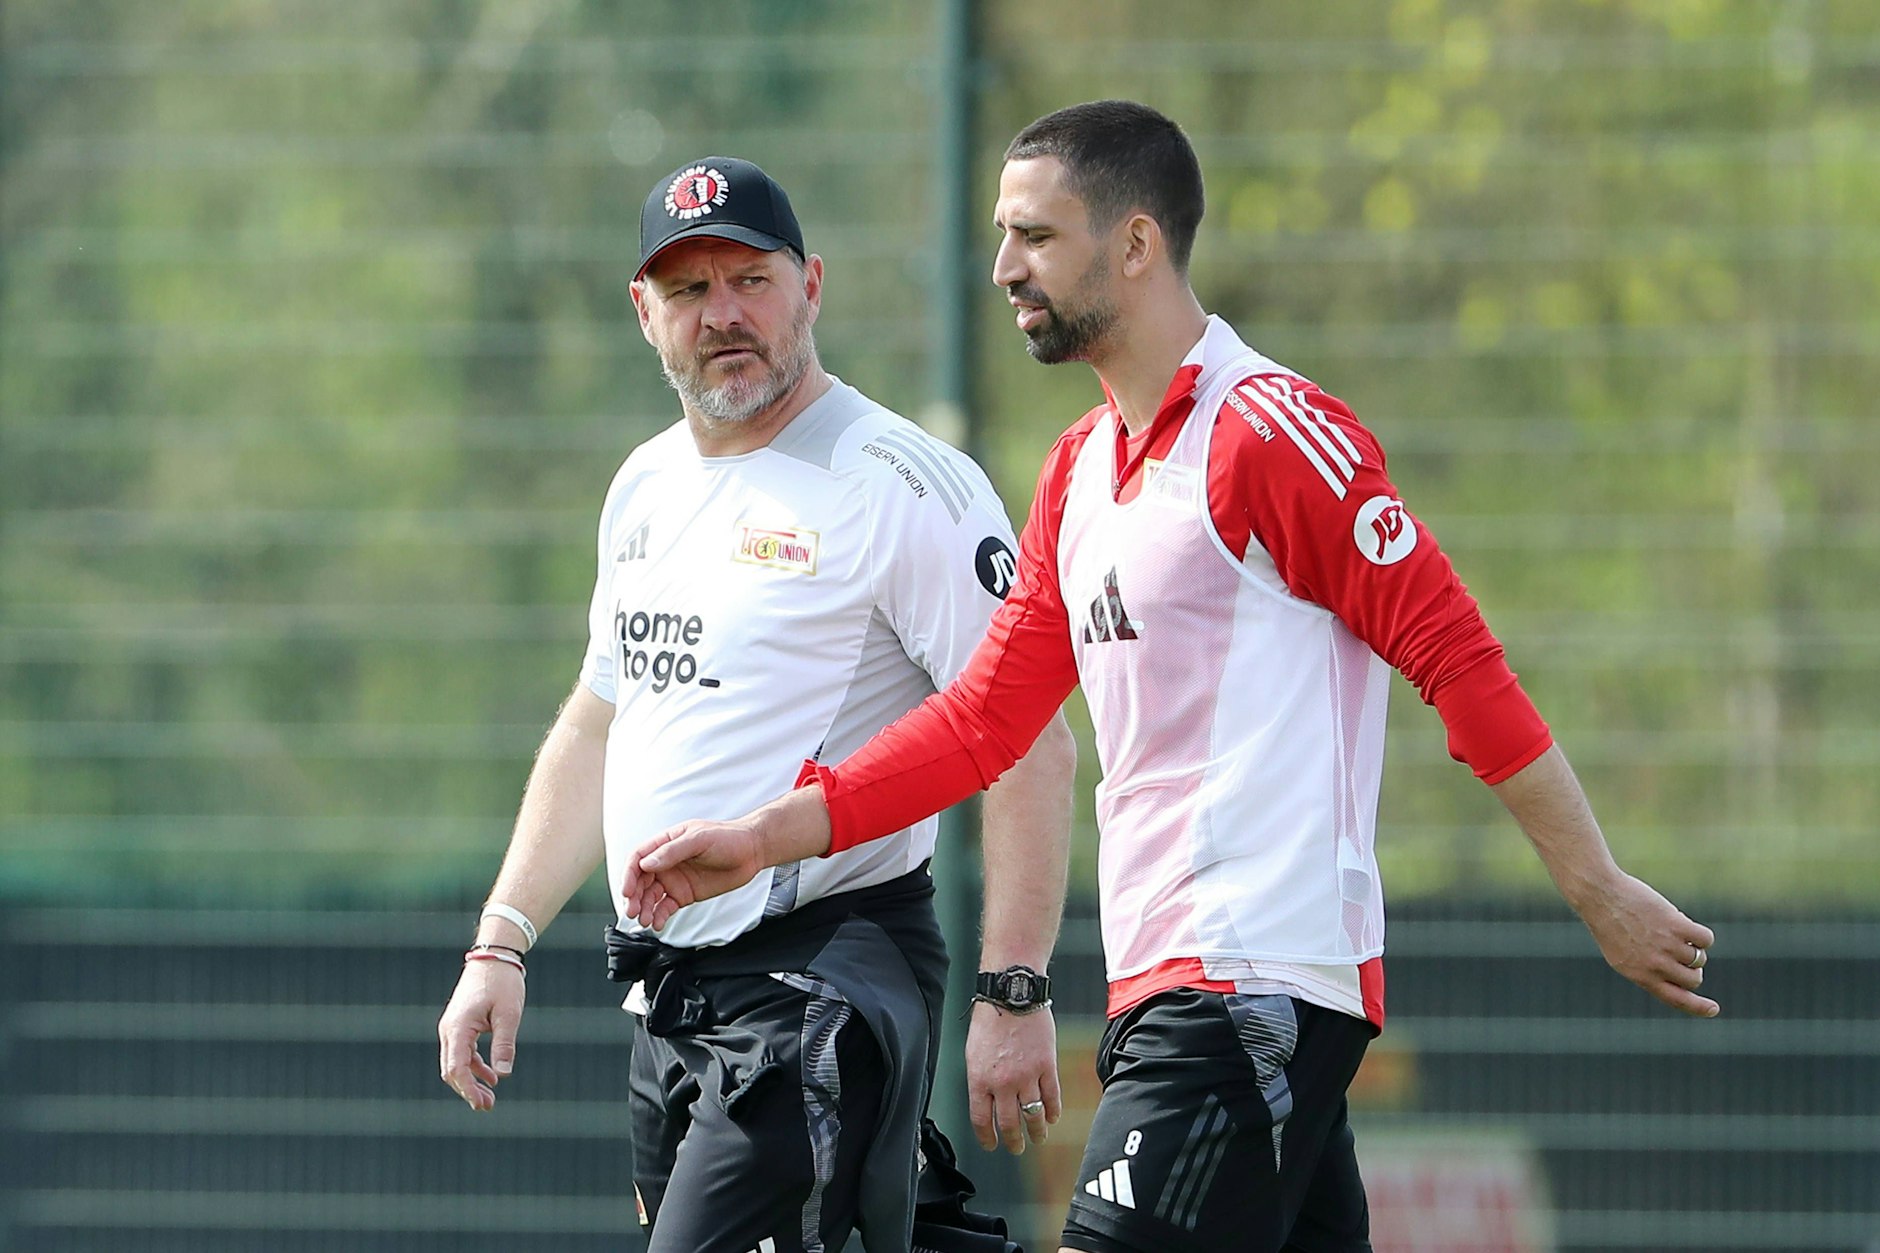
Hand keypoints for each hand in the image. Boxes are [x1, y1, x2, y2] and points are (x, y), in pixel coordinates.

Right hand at [438, 960, 525, 1110]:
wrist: (494, 955)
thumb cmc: (502, 982)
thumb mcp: (509, 1014)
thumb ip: (504, 1044)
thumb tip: (503, 1074)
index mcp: (458, 1027)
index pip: (456, 1067)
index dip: (467, 1089)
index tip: (481, 1103)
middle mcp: (449, 1029)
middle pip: (452, 1070)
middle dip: (468, 1090)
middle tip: (487, 1107)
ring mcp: (452, 1027)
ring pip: (456, 1063)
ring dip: (471, 1081)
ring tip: (489, 1099)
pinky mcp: (460, 1025)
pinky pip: (463, 1052)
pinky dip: (474, 1066)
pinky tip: (491, 1077)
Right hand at [621, 819, 767, 928]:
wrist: (752, 851)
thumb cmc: (727, 838)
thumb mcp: (699, 839)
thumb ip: (672, 851)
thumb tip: (646, 863)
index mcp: (665, 843)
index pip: (637, 858)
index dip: (628, 875)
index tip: (627, 891)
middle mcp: (666, 862)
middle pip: (640, 881)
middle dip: (633, 897)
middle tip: (633, 911)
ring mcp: (674, 879)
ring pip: (650, 896)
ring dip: (644, 909)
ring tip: (644, 920)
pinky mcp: (684, 895)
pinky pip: (665, 907)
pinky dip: (658, 916)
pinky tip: (656, 923)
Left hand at [966, 1000, 1061, 1154]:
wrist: (1011, 996)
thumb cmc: (990, 1020)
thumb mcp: (973, 1053)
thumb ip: (980, 1079)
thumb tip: (986, 1100)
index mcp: (980, 1080)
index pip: (982, 1120)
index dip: (986, 1137)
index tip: (991, 1144)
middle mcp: (1003, 1083)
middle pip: (1009, 1124)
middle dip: (1012, 1141)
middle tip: (1016, 1148)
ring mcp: (1027, 1076)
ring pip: (1033, 1115)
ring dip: (1036, 1131)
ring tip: (1038, 1138)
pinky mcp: (1047, 1067)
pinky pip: (1052, 1097)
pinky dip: (1053, 1111)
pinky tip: (1052, 1118)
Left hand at [1578, 872, 1718, 1017]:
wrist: (1600, 895)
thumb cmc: (1610, 924)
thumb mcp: (1622, 956)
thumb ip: (1648, 971)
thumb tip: (1680, 974)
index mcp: (1640, 976)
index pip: (1676, 1000)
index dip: (1697, 1007)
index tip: (1713, 1010)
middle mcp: (1655, 966)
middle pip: (1693, 979)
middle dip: (1691, 969)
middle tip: (1678, 951)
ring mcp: (1666, 946)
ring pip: (1699, 959)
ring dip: (1692, 947)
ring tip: (1670, 932)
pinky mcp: (1676, 926)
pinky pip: (1705, 939)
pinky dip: (1700, 934)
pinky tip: (1683, 924)